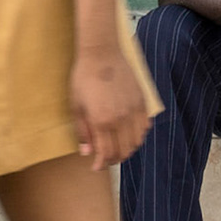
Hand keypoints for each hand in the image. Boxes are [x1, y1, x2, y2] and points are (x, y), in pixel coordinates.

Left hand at [71, 45, 153, 171]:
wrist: (102, 54)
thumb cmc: (83, 78)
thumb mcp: (76, 107)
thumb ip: (83, 132)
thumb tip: (87, 152)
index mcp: (101, 122)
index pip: (106, 153)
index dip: (101, 164)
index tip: (96, 167)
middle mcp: (121, 119)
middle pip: (124, 150)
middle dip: (114, 159)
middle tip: (106, 159)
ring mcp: (134, 110)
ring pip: (137, 141)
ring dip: (128, 149)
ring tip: (118, 148)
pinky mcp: (142, 101)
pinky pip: (144, 126)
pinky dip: (138, 135)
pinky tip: (129, 133)